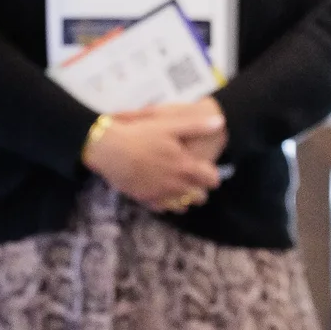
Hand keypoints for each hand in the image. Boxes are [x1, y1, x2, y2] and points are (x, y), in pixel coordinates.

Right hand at [83, 102, 223, 213]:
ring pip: (182, 206)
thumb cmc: (140, 135)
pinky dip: (166, 204)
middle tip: (195, 181)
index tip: (209, 172)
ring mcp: (160, 194)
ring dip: (184, 199)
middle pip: (199, 197)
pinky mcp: (145, 200)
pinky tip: (162, 193)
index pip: (211, 179)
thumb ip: (196, 126)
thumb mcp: (169, 125)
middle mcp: (175, 184)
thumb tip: (220, 121)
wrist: (110, 149)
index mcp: (185, 166)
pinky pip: (163, 208)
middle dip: (200, 190)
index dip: (212, 176)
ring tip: (180, 187)